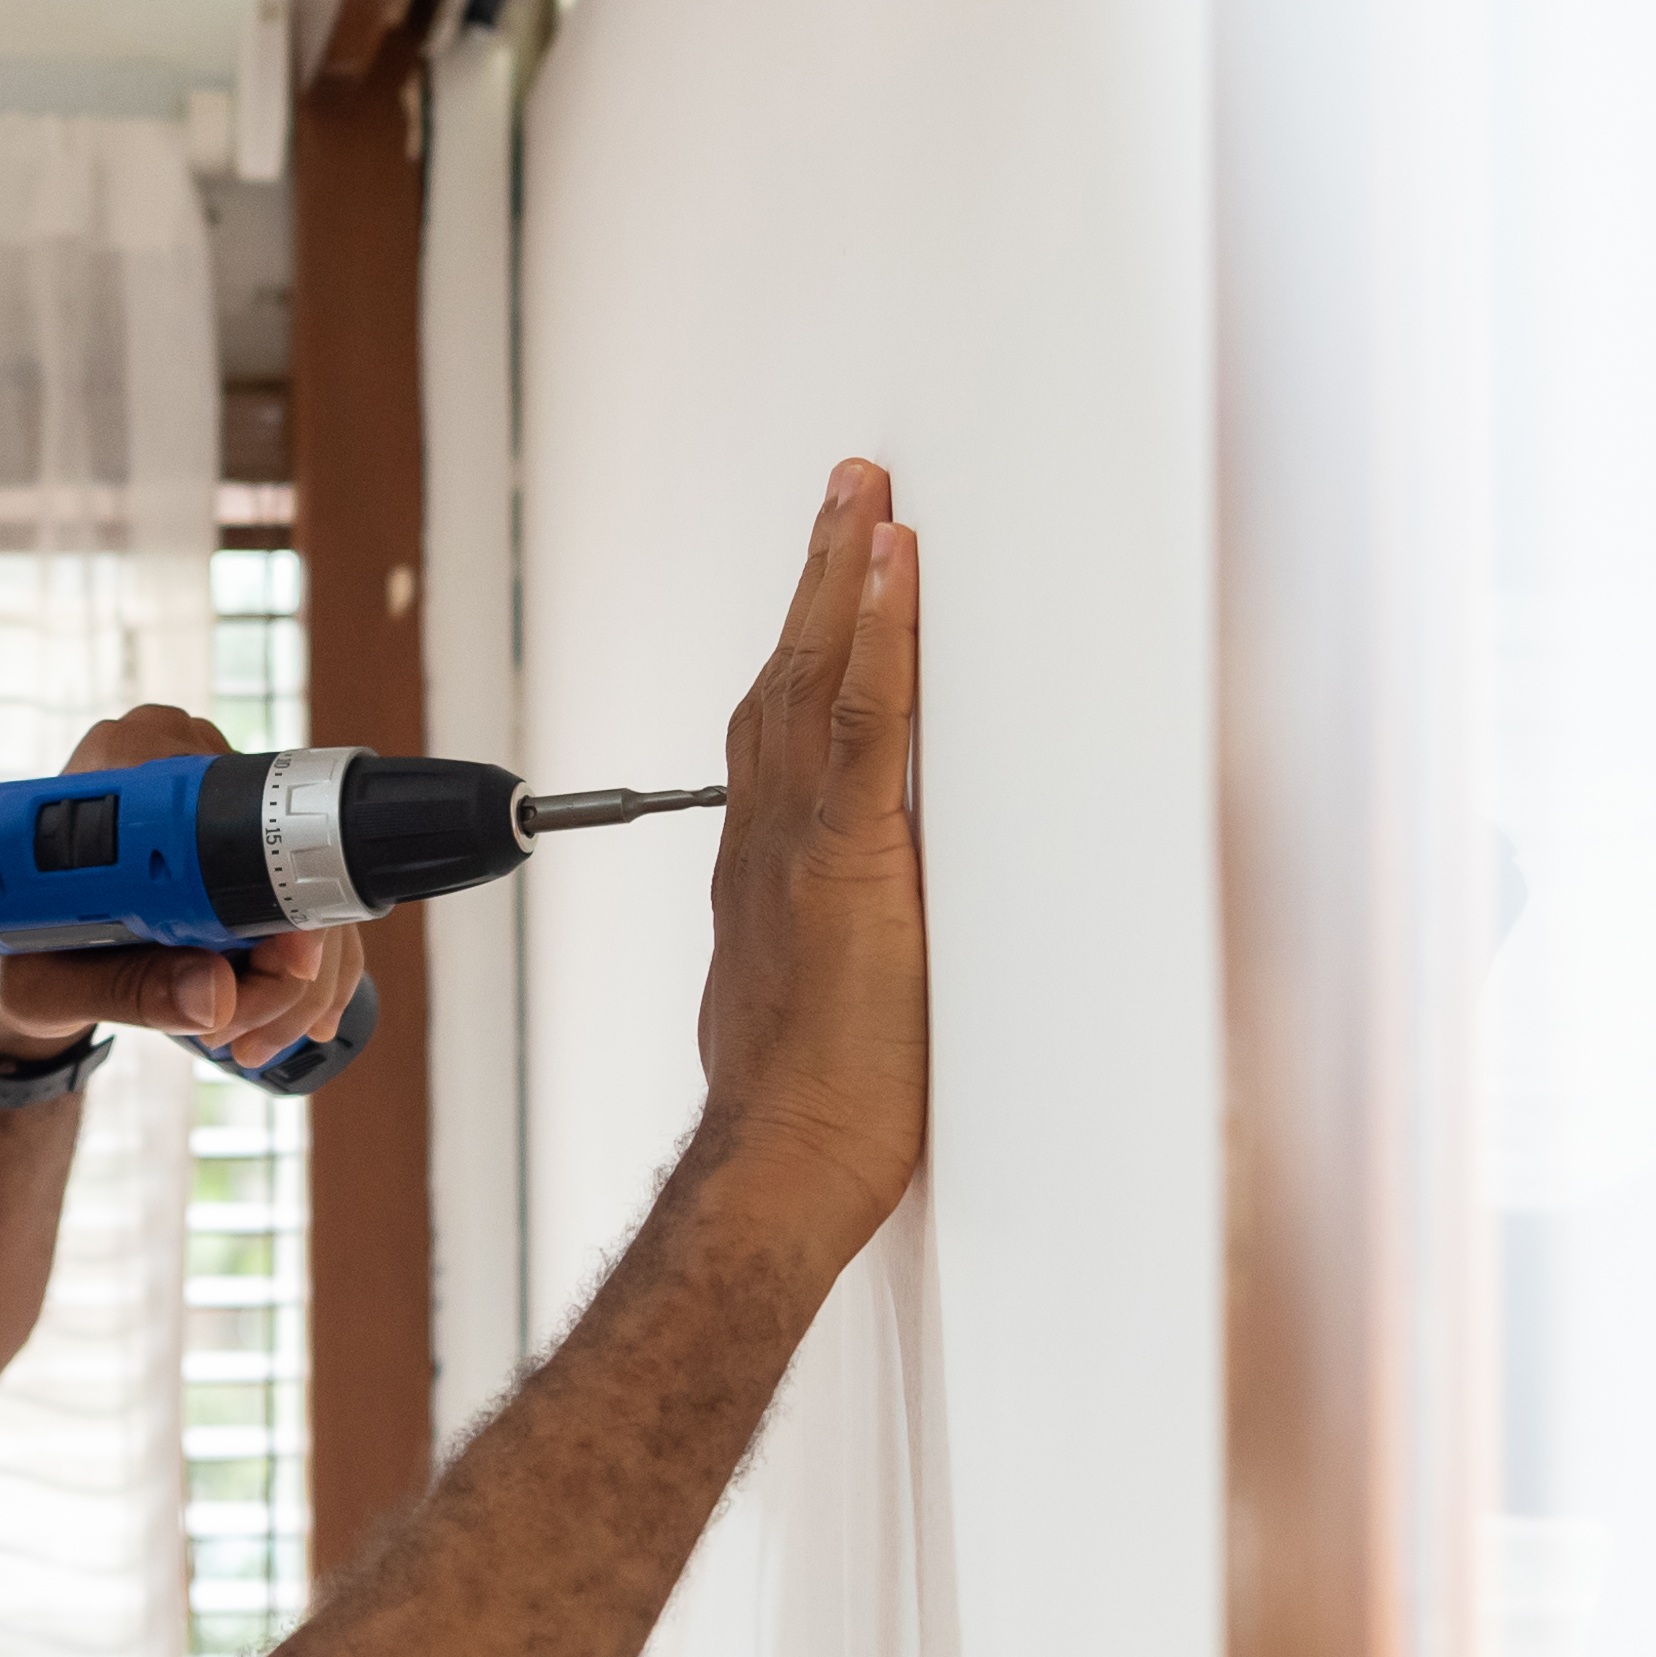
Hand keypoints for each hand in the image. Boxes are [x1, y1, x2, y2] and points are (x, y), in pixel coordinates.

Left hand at [0, 703, 371, 1078]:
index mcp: (122, 765)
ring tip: (245, 1044)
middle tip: (241, 1039)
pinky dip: (305, 975)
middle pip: (282, 867)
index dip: (277, 907)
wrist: (10, 958)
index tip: (281, 972)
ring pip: (308, 897)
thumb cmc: (15, 957)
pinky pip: (306, 907)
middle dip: (286, 973)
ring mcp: (219, 798)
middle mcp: (181, 761)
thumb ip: (125, 991)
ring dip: (297, 987)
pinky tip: (279, 1023)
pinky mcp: (241, 840)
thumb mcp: (49, 987)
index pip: (234, 829)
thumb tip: (216, 997)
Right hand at [684, 460, 929, 1270]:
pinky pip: (865, 723)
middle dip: (821, 580)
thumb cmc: (805, 1117)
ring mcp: (799, 842)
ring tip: (869, 498)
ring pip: (817, 677)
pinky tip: (892, 569)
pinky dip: (877, 636)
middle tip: (851, 495)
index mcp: (763, 873)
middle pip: (789, 680)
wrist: (781, 1162)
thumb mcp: (812, 1010)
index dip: (806, 653)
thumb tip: (864, 947)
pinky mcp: (848, 858)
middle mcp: (767, 840)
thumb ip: (830, 955)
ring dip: (845, 576)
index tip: (830, 589)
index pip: (778, 736)